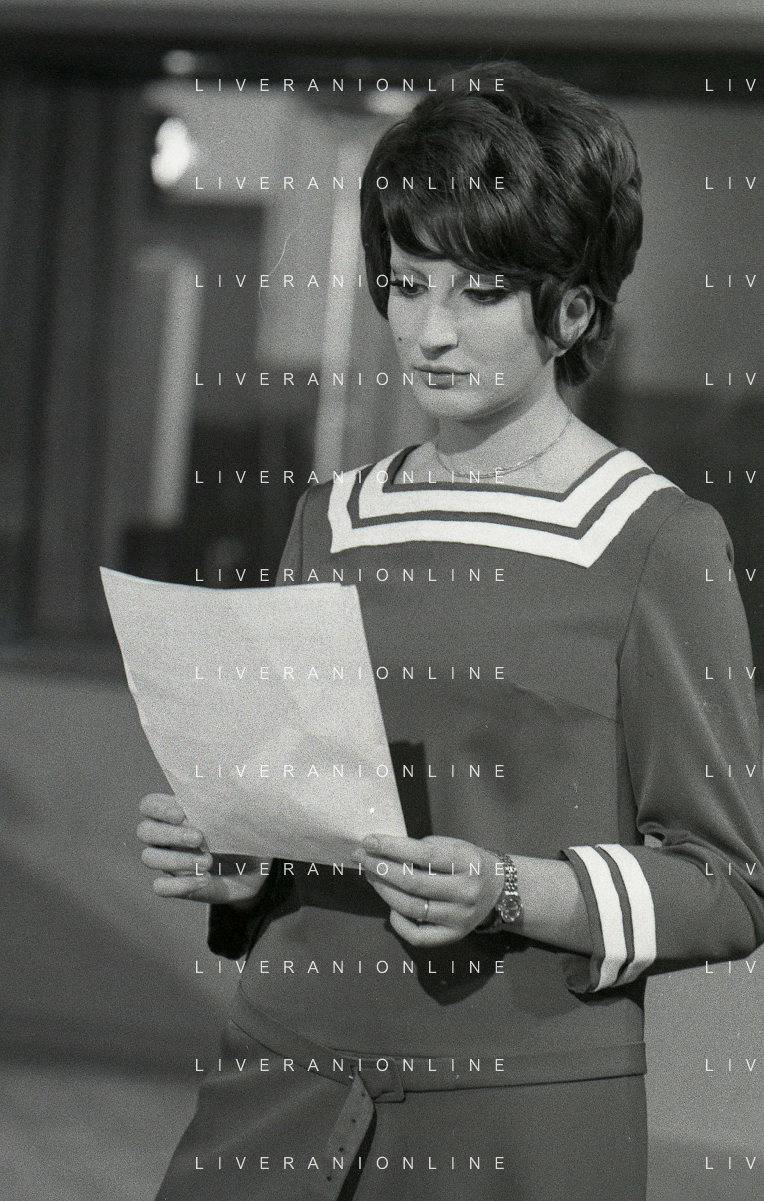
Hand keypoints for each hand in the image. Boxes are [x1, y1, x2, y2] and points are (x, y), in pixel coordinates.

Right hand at [137, 793, 268, 905]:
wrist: (255, 867)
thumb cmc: (243, 835)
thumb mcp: (238, 818)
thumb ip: (224, 806)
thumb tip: (218, 800)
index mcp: (177, 813)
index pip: (149, 805)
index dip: (158, 808)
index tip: (182, 814)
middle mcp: (167, 836)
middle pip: (144, 831)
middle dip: (170, 834)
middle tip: (200, 838)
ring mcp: (169, 861)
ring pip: (149, 857)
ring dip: (177, 859)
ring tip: (208, 862)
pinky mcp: (176, 885)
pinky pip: (160, 887)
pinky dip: (180, 884)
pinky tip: (204, 880)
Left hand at [352, 833, 503, 945]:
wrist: (497, 890)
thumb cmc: (467, 863)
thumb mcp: (455, 846)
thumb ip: (423, 849)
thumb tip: (382, 851)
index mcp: (468, 863)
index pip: (423, 855)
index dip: (391, 847)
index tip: (368, 841)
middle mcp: (465, 892)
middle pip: (413, 882)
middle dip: (380, 868)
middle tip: (360, 857)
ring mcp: (460, 918)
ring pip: (410, 907)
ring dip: (383, 890)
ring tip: (370, 875)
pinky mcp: (453, 936)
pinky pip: (418, 935)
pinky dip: (398, 921)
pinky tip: (391, 905)